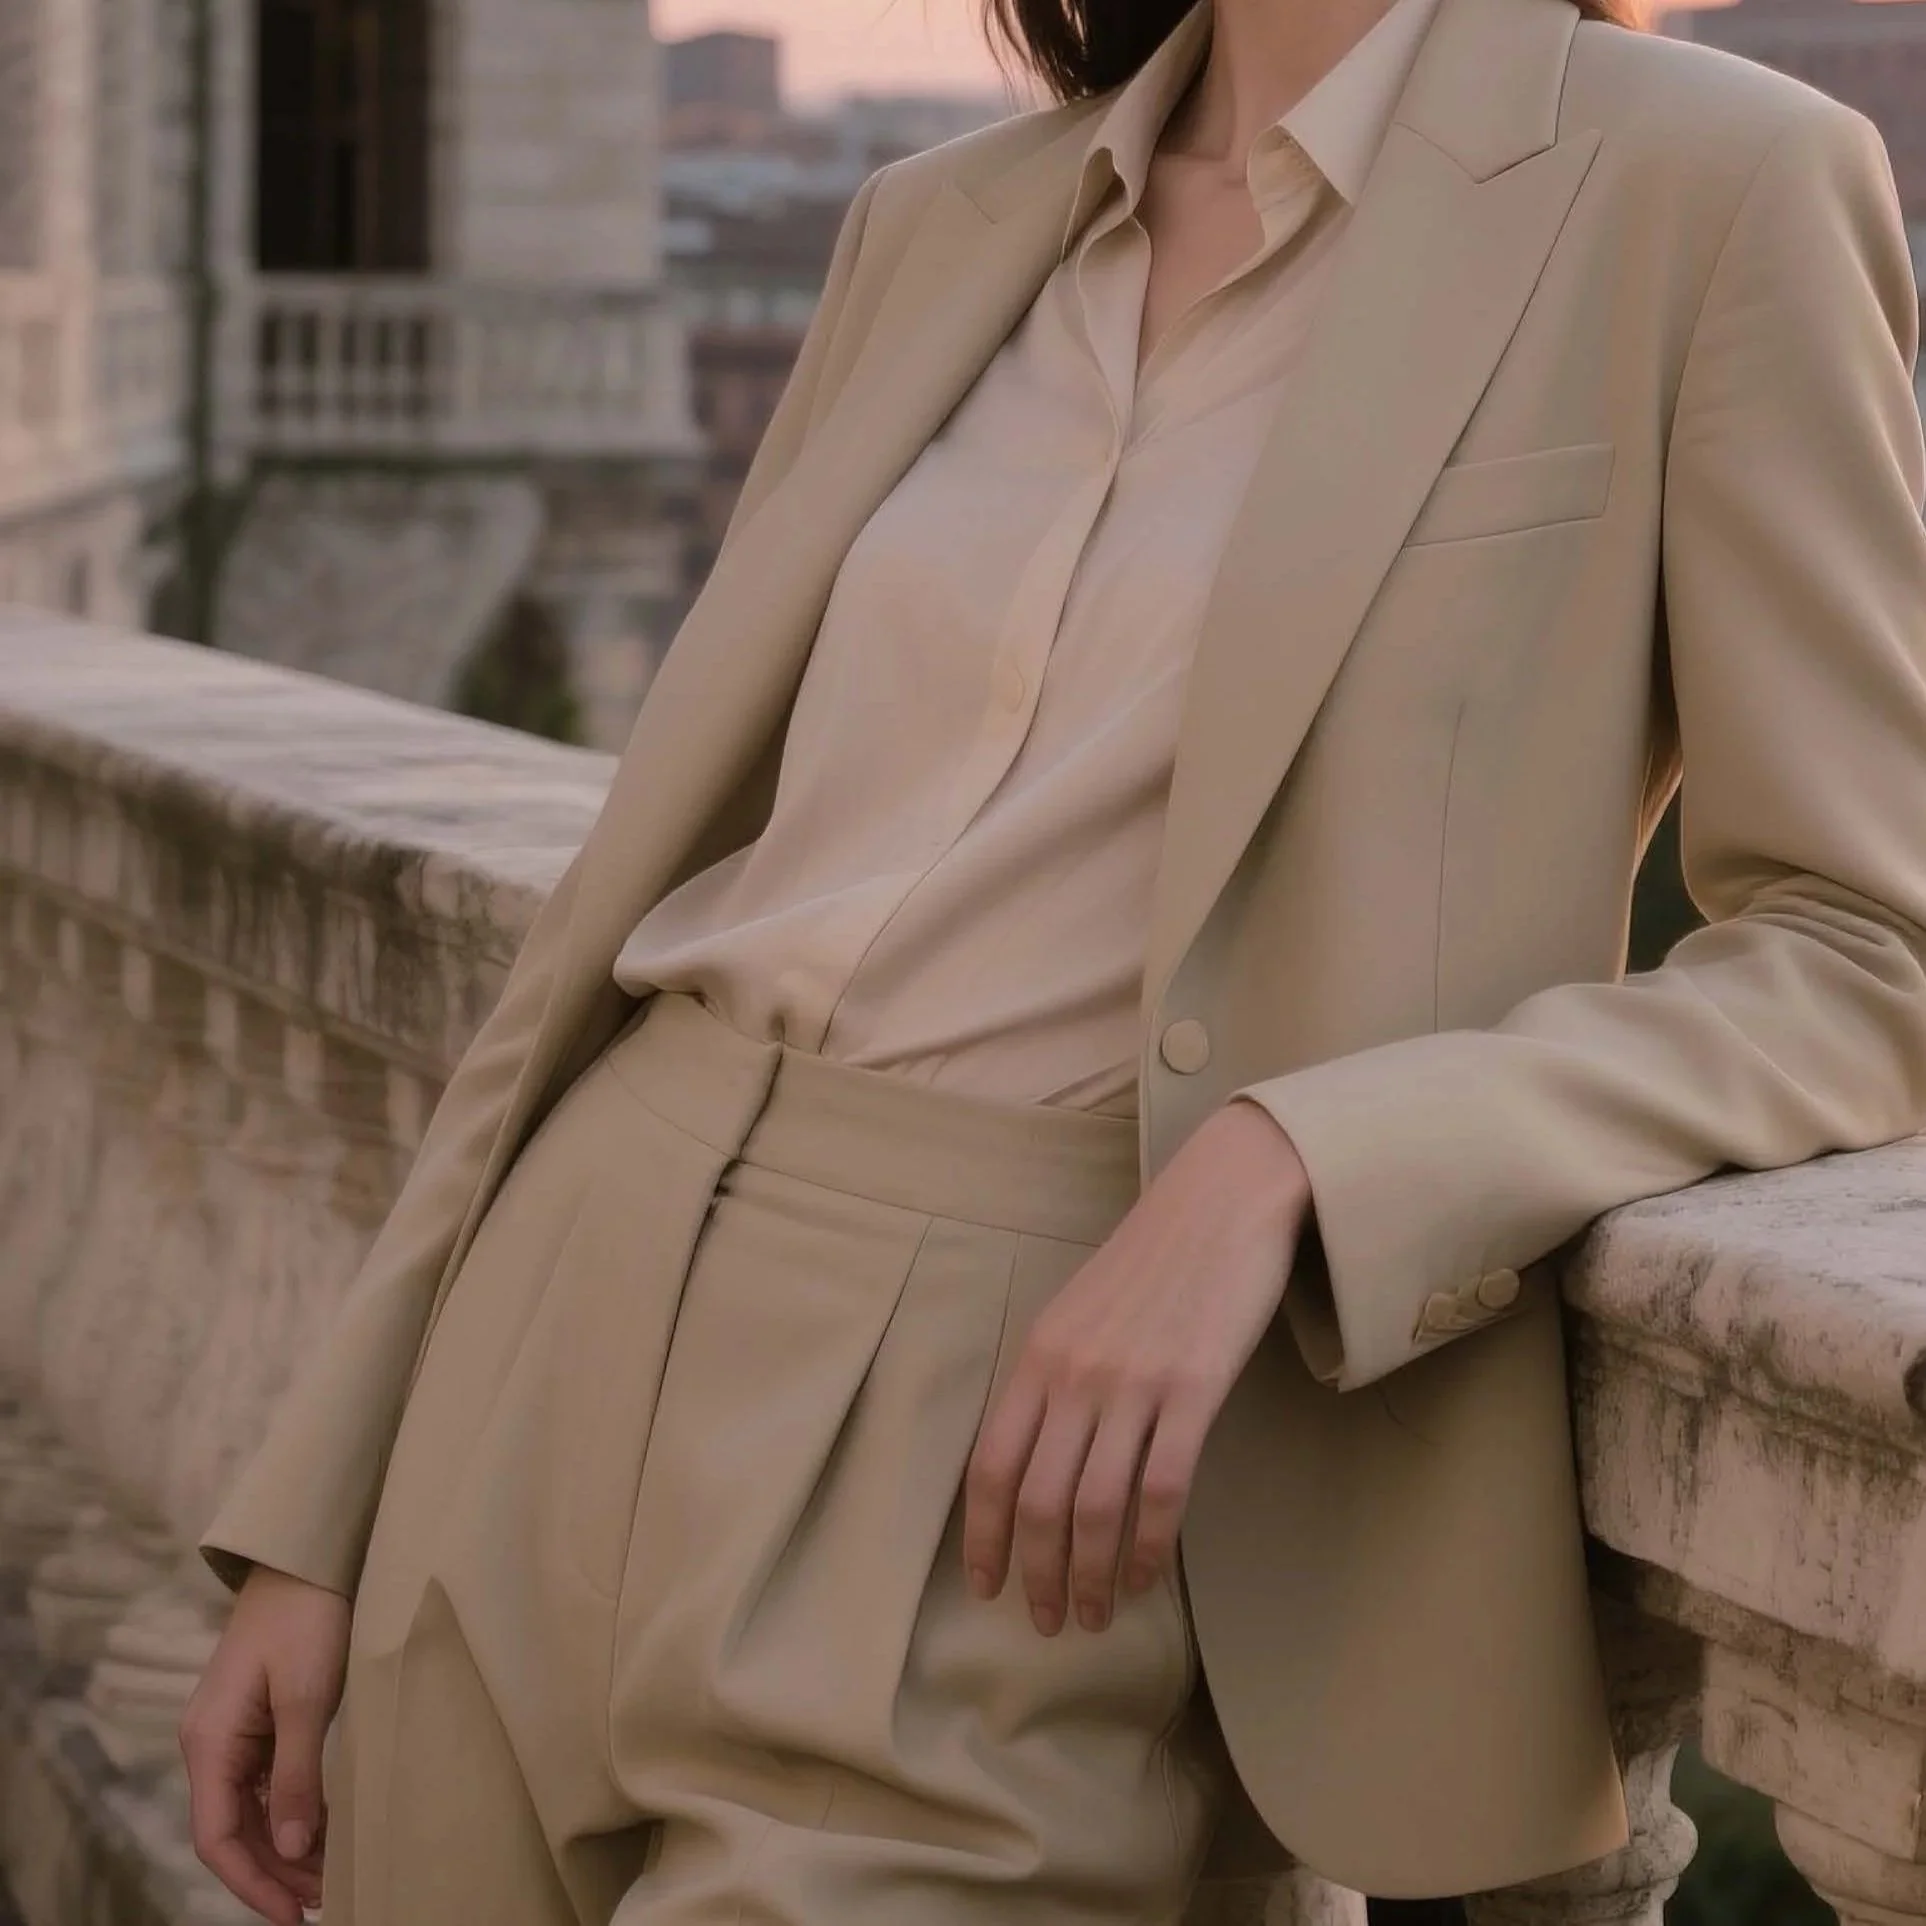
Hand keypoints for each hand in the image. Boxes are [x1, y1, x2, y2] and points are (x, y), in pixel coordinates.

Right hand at [180, 1564, 350, 1924]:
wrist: (309, 1558)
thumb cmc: (307, 1618)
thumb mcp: (307, 1698)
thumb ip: (296, 1774)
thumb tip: (290, 1850)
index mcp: (209, 1742)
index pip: (217, 1838)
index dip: (253, 1883)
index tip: (294, 1916)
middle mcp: (211, 1744)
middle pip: (233, 1832)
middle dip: (274, 1874)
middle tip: (323, 1904)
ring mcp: (234, 1733)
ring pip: (251, 1812)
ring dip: (286, 1848)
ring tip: (330, 1877)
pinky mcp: (259, 1721)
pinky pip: (267, 1784)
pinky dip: (293, 1813)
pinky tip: (323, 1832)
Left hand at [962, 1097, 1312, 1636]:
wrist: (1222, 1203)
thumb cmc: (1152, 1261)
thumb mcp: (1078, 1312)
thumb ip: (1055, 1378)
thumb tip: (1038, 1459)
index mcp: (1038, 1355)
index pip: (991, 1464)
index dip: (983, 1534)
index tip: (985, 1587)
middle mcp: (1074, 1374)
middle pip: (1039, 1500)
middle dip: (1037, 1573)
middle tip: (1047, 1622)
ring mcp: (1134, 1384)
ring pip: (1096, 1507)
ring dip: (1091, 1575)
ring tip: (1095, 1615)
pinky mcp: (1194, 1391)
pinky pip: (1162, 1490)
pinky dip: (1149, 1546)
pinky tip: (1147, 1576)